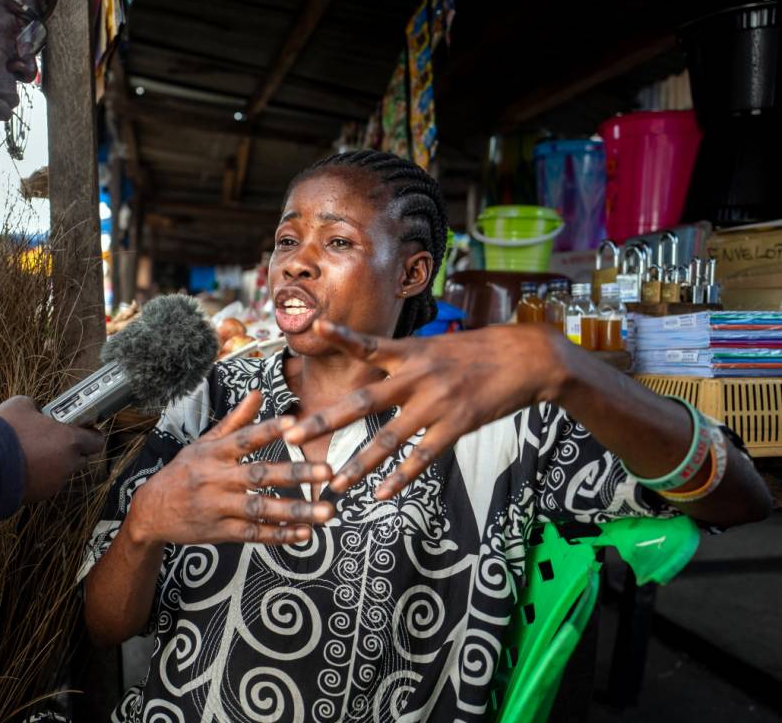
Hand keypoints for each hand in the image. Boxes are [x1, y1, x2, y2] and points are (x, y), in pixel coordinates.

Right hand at [0, 396, 105, 501]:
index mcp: (70, 441)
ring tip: (30, 453)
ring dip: (52, 463)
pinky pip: (44, 483)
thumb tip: (38, 412)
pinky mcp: (37, 497)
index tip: (85, 429)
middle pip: (80, 458)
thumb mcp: (21, 405)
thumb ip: (38, 408)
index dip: (92, 434)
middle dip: (71, 449)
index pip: (97, 441)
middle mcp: (67, 465)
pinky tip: (20, 466)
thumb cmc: (3, 432)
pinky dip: (37, 476)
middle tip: (53, 438)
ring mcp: (53, 484)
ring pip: (61, 472)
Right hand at [127, 391, 334, 546]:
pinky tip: (304, 533)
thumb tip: (259, 393)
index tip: (294, 424)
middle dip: (295, 474)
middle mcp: (215, 479)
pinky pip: (254, 533)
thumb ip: (236, 421)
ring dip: (295, 511)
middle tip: (327, 471)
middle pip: (259, 475)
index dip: (267, 431)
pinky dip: (279, 534)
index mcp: (213, 453)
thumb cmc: (183, 472)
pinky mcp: (221, 532)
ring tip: (326, 511)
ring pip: (261, 508)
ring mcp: (218, 507)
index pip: (243, 439)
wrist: (151, 511)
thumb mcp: (203, 443)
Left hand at [283, 320, 564, 499]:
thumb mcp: (435, 345)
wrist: (527, 358)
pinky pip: (423, 457)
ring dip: (360, 463)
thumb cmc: (477, 352)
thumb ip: (402, 356)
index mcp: (410, 352)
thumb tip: (372, 357)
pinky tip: (383, 493)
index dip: (342, 335)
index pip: (368, 344)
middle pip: (363, 401)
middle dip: (324, 419)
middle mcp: (417, 376)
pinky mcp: (457, 424)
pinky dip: (402, 477)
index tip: (316, 327)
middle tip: (292, 435)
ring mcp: (436, 402)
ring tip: (336, 483)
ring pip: (389, 438)